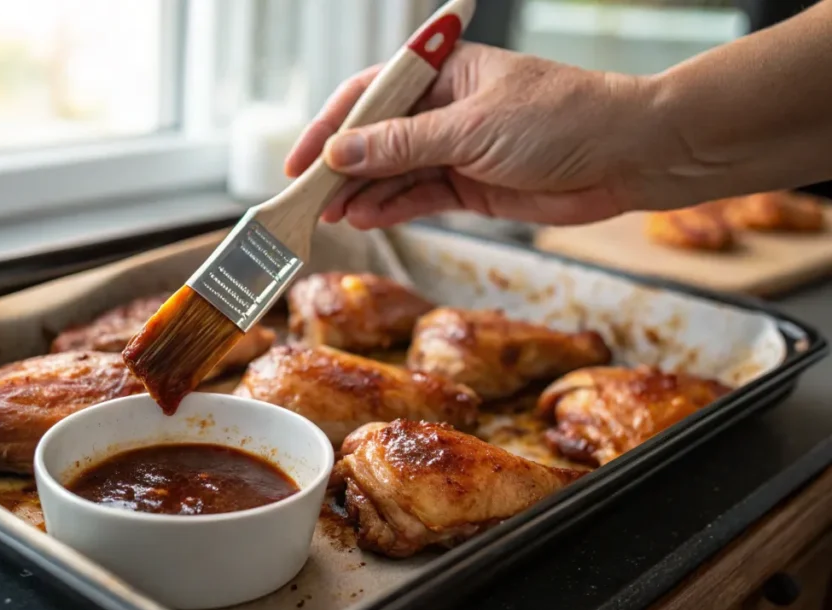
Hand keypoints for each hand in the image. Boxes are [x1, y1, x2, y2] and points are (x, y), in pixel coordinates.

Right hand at [285, 42, 680, 227]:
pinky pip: (419, 196)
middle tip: (309, 199)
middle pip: (375, 138)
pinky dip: (392, 208)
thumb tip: (340, 154)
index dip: (331, 127)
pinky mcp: (470, 185)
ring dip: (362, 194)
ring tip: (332, 215)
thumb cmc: (561, 119)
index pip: (370, 95)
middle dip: (341, 169)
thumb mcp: (472, 128)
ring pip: (393, 172)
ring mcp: (456, 149)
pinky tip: (366, 218)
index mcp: (443, 74)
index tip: (300, 160)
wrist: (626, 157)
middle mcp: (444, 109)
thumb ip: (402, 145)